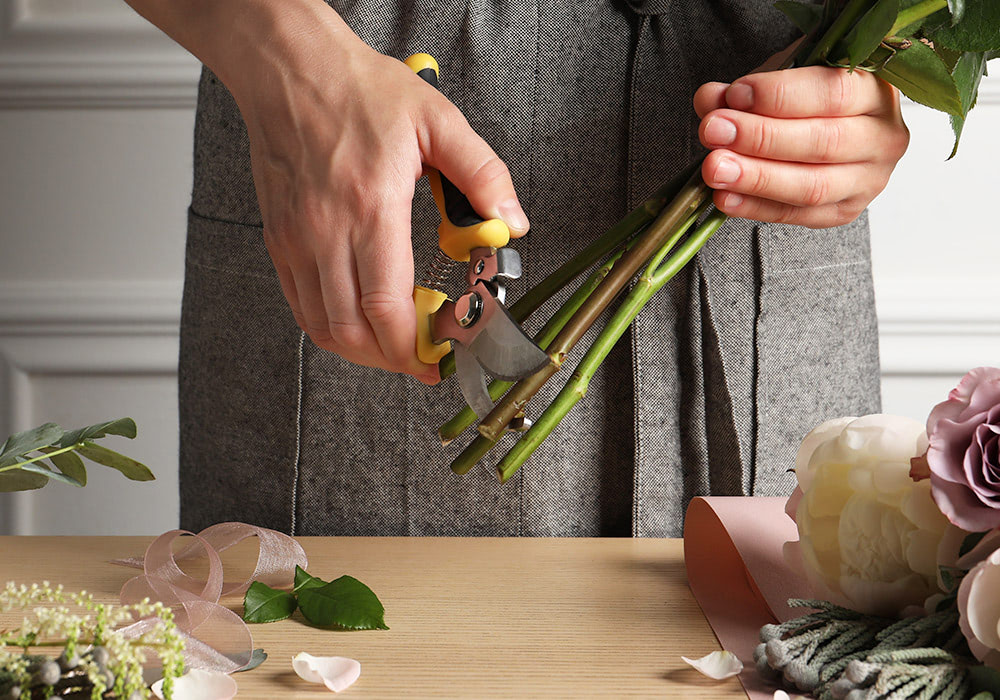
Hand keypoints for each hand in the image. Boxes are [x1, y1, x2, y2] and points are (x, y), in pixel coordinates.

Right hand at [227, 6, 527, 384]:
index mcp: (369, 207)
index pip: (386, 307)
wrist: (291, 70)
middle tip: (425, 356)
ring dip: (363, 351)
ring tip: (396, 344)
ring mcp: (296, 240)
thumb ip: (483, 174)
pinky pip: (300, 305)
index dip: (414, 349)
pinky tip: (359, 320)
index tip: (439, 357)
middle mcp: (325, 231)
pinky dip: (332, 328)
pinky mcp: (280, 240)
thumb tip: (511, 222)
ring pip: (323, 327)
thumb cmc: (359, 91)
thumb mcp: (437, 120)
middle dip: (394, 359)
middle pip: (354, 331)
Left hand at [694, 65, 908, 228]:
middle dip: (760, 137)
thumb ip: (745, 89)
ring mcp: (868, 180)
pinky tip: (724, 196)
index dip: (780, 95)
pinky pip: (796, 215)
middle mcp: (883, 137)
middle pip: (822, 143)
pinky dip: (754, 207)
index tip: (735, 94)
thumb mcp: (781, 78)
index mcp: (877, 91)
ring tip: (714, 168)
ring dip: (756, 178)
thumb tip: (710, 99)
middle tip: (713, 130)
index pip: (834, 93)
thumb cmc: (808, 96)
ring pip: (812, 186)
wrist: (831, 127)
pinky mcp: (844, 212)